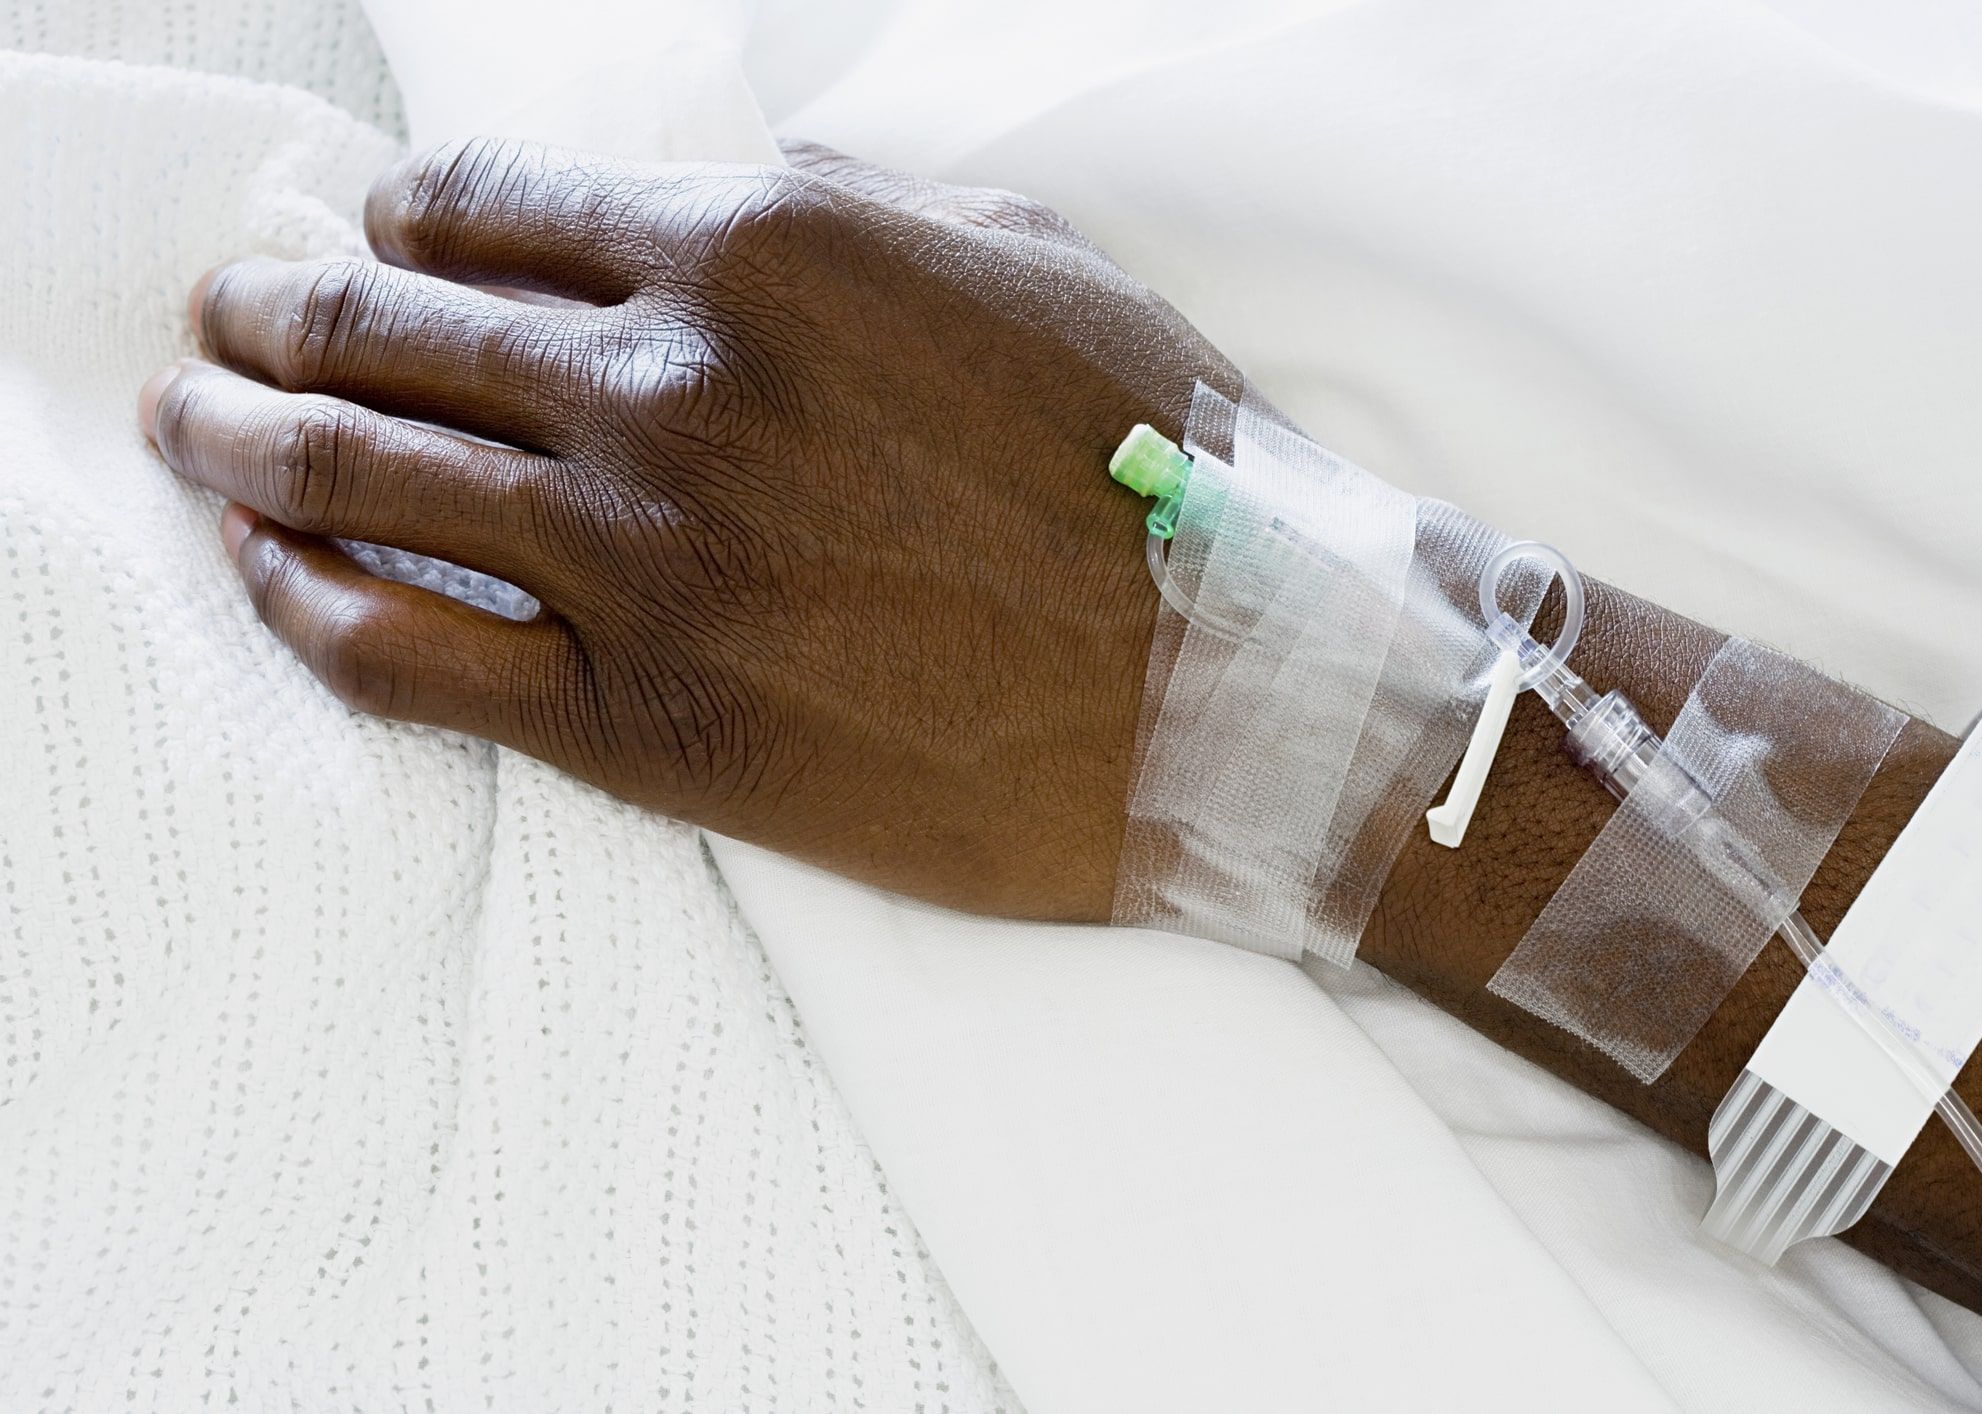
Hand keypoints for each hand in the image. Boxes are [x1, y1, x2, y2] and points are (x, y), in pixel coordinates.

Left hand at [141, 139, 1230, 919]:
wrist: (1237, 695)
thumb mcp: (1022, 259)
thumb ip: (848, 208)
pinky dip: (305, 608)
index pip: (490, 206)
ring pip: (358, 480)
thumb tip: (725, 199)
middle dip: (282, 312)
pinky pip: (404, 658)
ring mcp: (642, 562)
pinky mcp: (645, 726)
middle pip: (389, 328)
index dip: (404, 216)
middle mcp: (671, 387)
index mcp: (758, 252)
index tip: (374, 241)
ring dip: (242, 441)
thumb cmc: (1154, 473)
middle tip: (227, 322)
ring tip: (189, 430)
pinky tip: (267, 581)